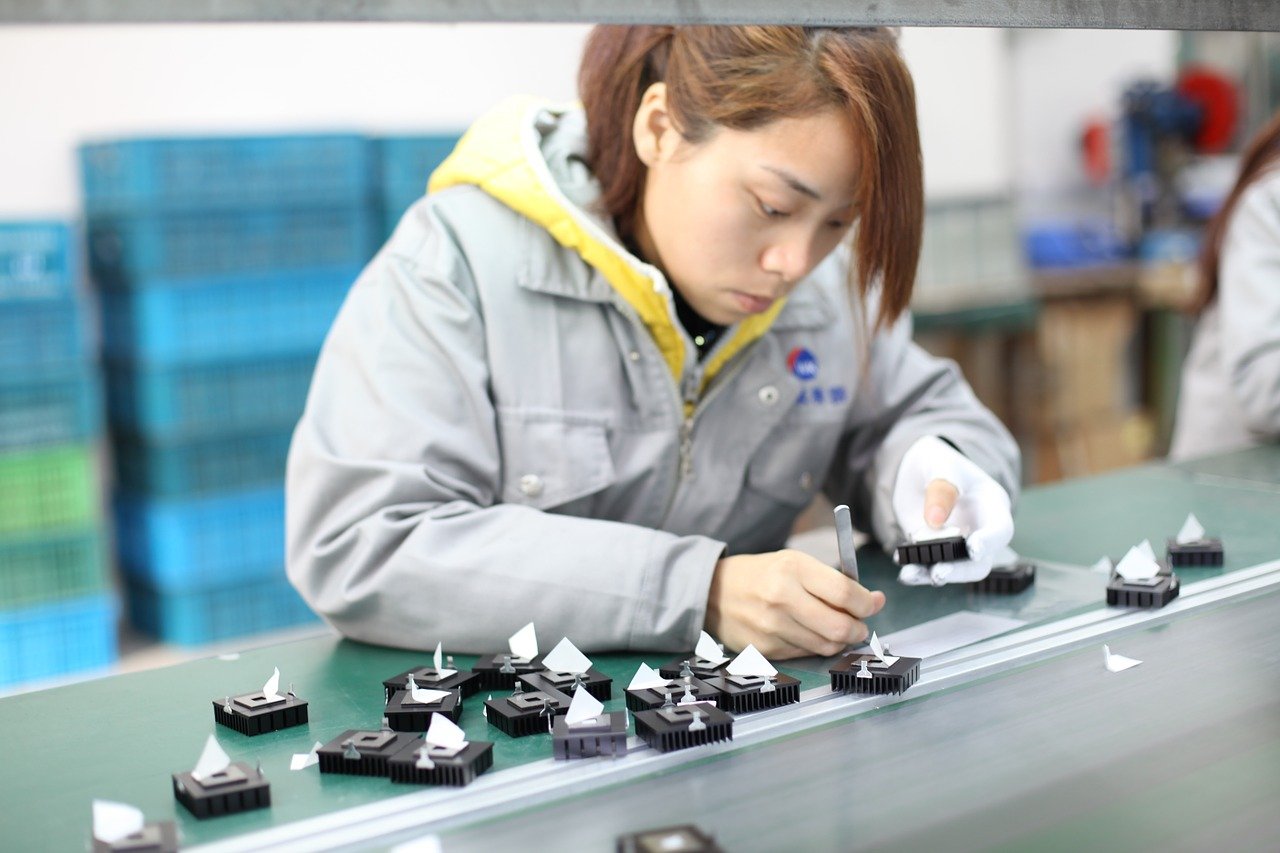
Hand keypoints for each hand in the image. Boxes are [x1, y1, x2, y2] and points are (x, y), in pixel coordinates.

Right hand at [705, 549, 884, 658]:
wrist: (714, 593)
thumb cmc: (761, 575)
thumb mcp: (794, 563)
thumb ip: (833, 581)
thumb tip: (873, 601)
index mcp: (792, 568)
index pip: (844, 592)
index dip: (866, 603)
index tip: (872, 603)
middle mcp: (781, 598)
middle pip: (839, 626)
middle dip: (859, 628)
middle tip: (860, 625)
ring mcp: (772, 626)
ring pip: (826, 645)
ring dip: (841, 640)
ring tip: (837, 629)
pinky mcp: (766, 649)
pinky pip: (806, 654)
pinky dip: (817, 646)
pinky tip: (811, 634)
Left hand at [892, 435, 1013, 585]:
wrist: (916, 470)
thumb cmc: (938, 462)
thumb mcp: (940, 465)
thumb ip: (941, 489)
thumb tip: (935, 521)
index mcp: (991, 506)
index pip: (1000, 530)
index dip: (989, 542)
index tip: (973, 549)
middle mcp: (978, 531)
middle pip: (979, 562)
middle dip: (959, 571)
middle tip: (939, 573)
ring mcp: (955, 544)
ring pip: (953, 569)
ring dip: (932, 574)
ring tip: (910, 574)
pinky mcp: (933, 551)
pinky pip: (928, 566)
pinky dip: (916, 570)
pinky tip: (904, 568)